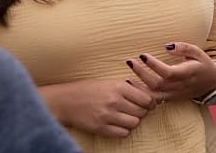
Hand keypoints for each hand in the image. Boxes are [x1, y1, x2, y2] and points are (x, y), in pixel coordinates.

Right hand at [38, 78, 157, 137]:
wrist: (65, 101)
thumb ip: (128, 88)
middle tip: (135, 110)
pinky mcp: (100, 128)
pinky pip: (123, 133)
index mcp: (118, 86)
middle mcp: (114, 101)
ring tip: (125, 117)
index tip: (148, 104)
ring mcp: (107, 115)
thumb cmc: (88, 90)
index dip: (150, 103)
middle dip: (141, 112)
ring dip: (132, 121)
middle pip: (141, 112)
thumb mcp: (109, 82)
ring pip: (134, 123)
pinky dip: (123, 130)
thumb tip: (150, 95)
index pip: (146, 98)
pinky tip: (117, 124)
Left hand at [126, 42, 215, 101]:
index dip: (154, 65)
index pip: (167, 72)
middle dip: (141, 73)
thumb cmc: (203, 64)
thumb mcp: (197, 52)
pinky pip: (154, 100)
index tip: (143, 55)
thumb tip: (166, 46)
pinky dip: (142, 95)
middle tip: (130, 62)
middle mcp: (179, 86)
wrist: (211, 83)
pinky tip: (132, 88)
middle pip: (157, 84)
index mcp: (186, 73)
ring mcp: (174, 94)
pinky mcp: (170, 99)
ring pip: (153, 96)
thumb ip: (183, 48)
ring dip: (138, 88)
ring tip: (126, 79)